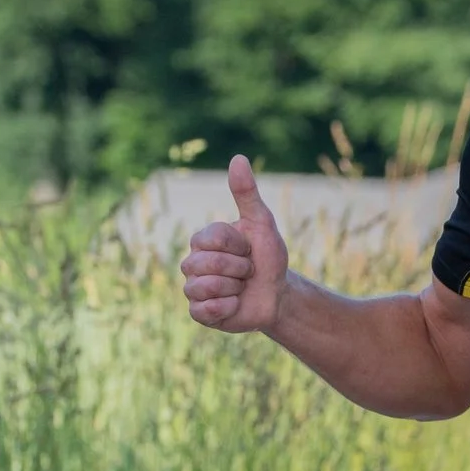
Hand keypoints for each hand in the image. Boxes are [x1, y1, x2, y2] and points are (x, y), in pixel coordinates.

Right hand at [182, 154, 290, 332]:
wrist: (277, 295)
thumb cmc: (267, 258)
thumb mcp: (262, 223)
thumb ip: (247, 193)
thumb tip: (237, 158)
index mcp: (203, 239)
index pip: (214, 238)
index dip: (239, 247)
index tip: (248, 250)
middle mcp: (192, 262)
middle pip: (208, 264)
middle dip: (239, 269)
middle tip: (247, 272)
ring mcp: (193, 288)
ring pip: (205, 286)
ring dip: (234, 289)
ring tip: (240, 289)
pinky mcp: (198, 313)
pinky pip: (205, 310)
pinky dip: (228, 308)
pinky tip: (234, 305)